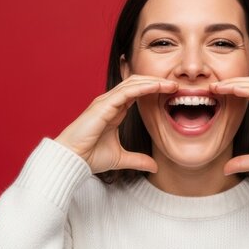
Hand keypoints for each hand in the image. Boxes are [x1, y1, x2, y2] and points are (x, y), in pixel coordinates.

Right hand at [55, 75, 177, 172]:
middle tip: (176, 85)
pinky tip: (157, 87)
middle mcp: (110, 102)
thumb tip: (155, 166)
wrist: (72, 160)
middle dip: (157, 82)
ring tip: (171, 84)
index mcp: (115, 110)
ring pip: (133, 83)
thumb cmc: (90, 157)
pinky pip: (127, 91)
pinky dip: (143, 87)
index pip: (137, 93)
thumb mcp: (121, 159)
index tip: (173, 94)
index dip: (154, 90)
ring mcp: (106, 101)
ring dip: (154, 82)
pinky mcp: (104, 105)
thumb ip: (138, 160)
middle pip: (137, 83)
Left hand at [210, 76, 248, 175]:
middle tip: (211, 86)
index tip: (212, 93)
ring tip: (218, 86)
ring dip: (235, 84)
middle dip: (230, 83)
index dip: (231, 90)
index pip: (248, 94)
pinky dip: (248, 90)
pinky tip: (234, 89)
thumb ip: (244, 162)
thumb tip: (225, 169)